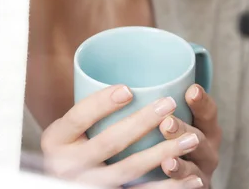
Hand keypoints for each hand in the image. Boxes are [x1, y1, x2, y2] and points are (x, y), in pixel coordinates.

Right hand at [40, 84, 204, 187]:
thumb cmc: (72, 148)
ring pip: (131, 169)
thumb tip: (124, 72)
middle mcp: (67, 166)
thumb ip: (86, 111)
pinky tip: (192, 180)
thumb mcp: (66, 130)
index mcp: (56, 139)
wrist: (66, 184)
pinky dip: (170, 188)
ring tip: (192, 138)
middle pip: (110, 141)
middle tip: (169, 103)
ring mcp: (88, 185)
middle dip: (142, 122)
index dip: (102, 102)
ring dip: (165, 153)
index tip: (128, 89)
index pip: (79, 116)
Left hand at [159, 85, 221, 188]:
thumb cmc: (167, 134)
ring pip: (192, 167)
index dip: (201, 101)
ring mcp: (200, 171)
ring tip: (167, 161)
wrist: (168, 173)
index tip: (191, 90)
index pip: (207, 110)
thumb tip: (132, 63)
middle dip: (183, 131)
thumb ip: (161, 95)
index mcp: (203, 125)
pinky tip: (167, 179)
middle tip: (167, 123)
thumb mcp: (171, 113)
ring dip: (180, 163)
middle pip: (199, 138)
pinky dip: (177, 186)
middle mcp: (205, 147)